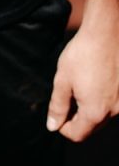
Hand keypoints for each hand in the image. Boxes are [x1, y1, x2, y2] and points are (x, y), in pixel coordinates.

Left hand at [47, 15, 118, 141]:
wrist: (108, 31)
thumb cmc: (82, 54)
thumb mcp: (62, 81)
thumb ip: (57, 107)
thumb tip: (53, 126)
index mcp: (95, 111)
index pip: (77, 135)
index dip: (63, 127)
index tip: (58, 113)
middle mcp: (115, 109)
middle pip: (92, 127)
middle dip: (76, 119)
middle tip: (67, 98)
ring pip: (104, 115)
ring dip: (90, 109)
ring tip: (81, 86)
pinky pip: (114, 103)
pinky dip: (103, 99)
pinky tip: (95, 81)